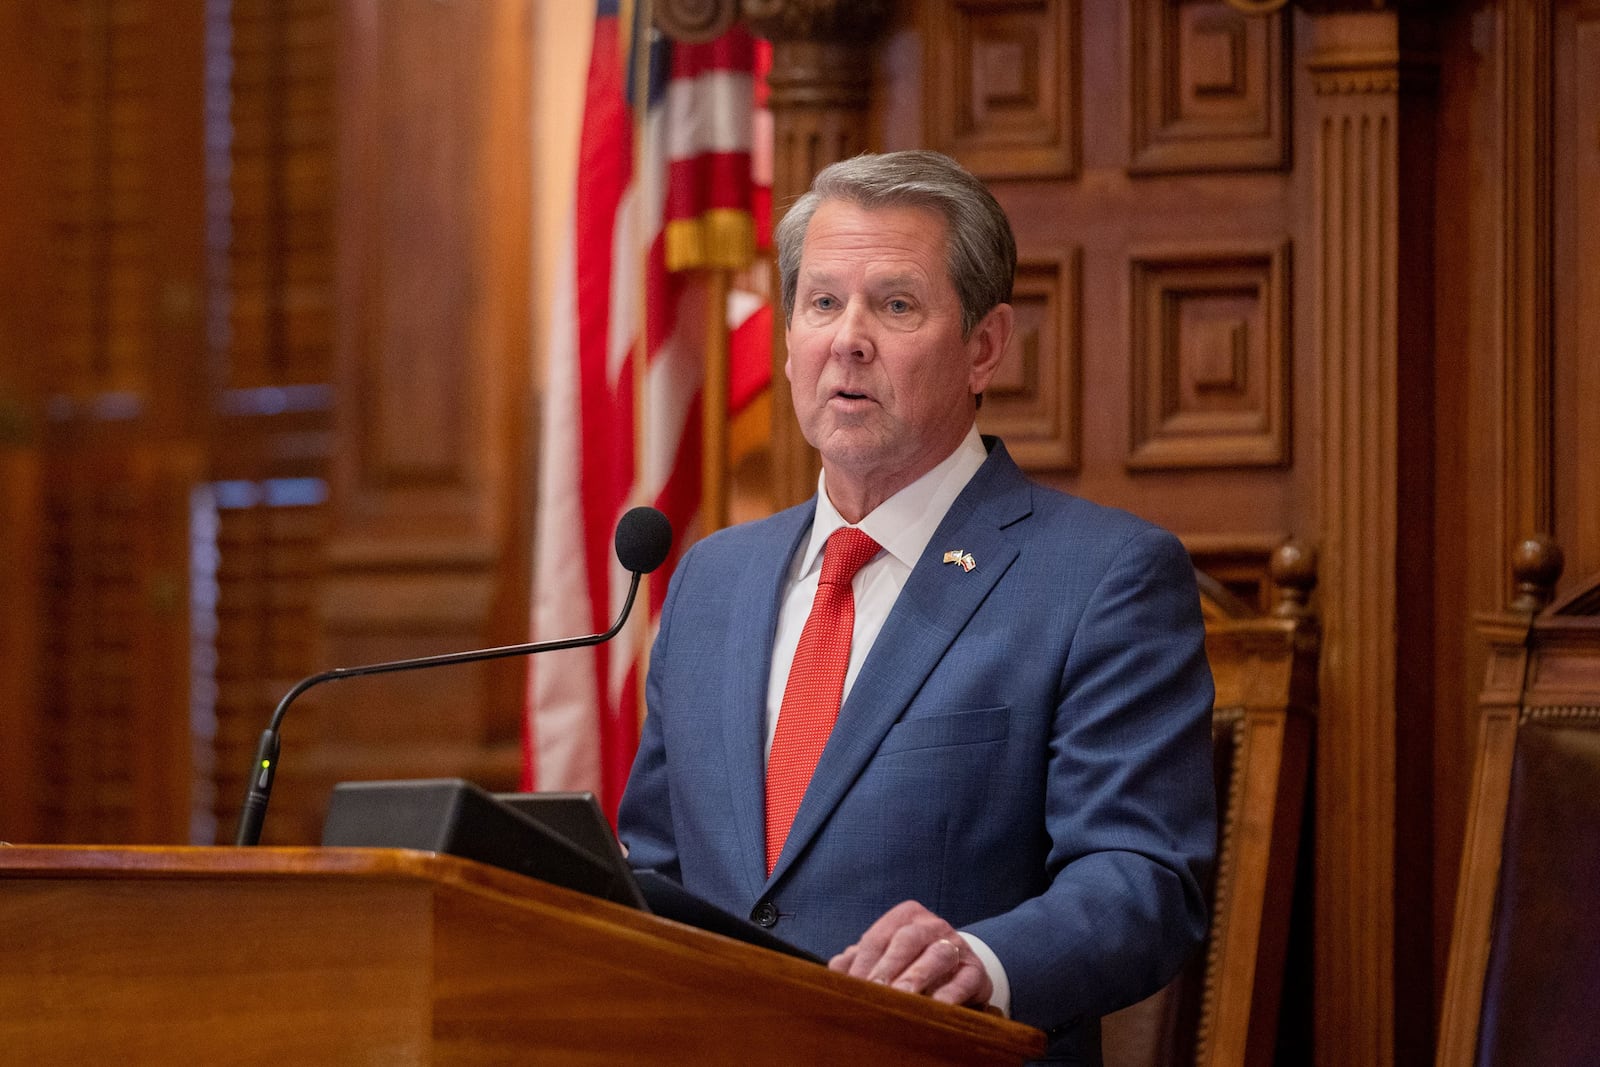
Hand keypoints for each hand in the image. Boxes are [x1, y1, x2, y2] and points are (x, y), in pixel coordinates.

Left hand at [828, 900, 993, 1008]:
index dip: (863, 962)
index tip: (851, 987)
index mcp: (905, 917)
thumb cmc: (911, 962)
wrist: (958, 968)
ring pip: (938, 955)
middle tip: (875, 990)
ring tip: (903, 996)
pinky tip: (936, 1006)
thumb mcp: (884, 955)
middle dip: (888, 966)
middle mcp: (932, 925)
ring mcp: (957, 946)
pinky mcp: (975, 971)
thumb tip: (835, 970)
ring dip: (918, 976)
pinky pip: (965, 980)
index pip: (878, 937)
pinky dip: (951, 994)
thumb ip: (858, 960)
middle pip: (907, 940)